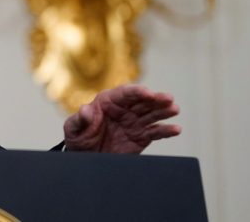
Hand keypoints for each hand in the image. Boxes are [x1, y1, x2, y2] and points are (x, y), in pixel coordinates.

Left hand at [63, 84, 180, 153]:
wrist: (85, 158)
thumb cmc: (78, 138)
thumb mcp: (73, 129)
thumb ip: (79, 119)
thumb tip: (86, 110)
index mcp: (107, 101)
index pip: (124, 93)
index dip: (137, 92)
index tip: (148, 93)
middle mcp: (124, 109)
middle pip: (142, 101)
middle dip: (155, 99)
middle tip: (168, 99)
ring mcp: (134, 123)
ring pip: (152, 114)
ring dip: (164, 111)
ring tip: (174, 109)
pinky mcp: (141, 137)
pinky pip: (155, 132)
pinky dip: (166, 130)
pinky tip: (176, 129)